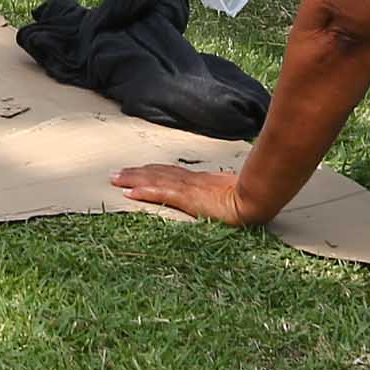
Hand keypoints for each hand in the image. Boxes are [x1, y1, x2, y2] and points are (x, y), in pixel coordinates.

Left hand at [111, 163, 263, 226]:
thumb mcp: (232, 193)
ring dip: (132, 180)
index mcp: (200, 181)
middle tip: (116, 173)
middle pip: (157, 173)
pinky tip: (129, 192)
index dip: (153, 172)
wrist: (254, 198)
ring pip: (153, 180)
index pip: (171, 173)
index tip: (139, 171)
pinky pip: (160, 193)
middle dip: (136, 173)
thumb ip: (223, 193)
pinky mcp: (186, 197)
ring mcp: (187, 188)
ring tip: (115, 180)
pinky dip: (143, 192)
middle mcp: (190, 181)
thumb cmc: (249, 197)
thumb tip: (224, 196)